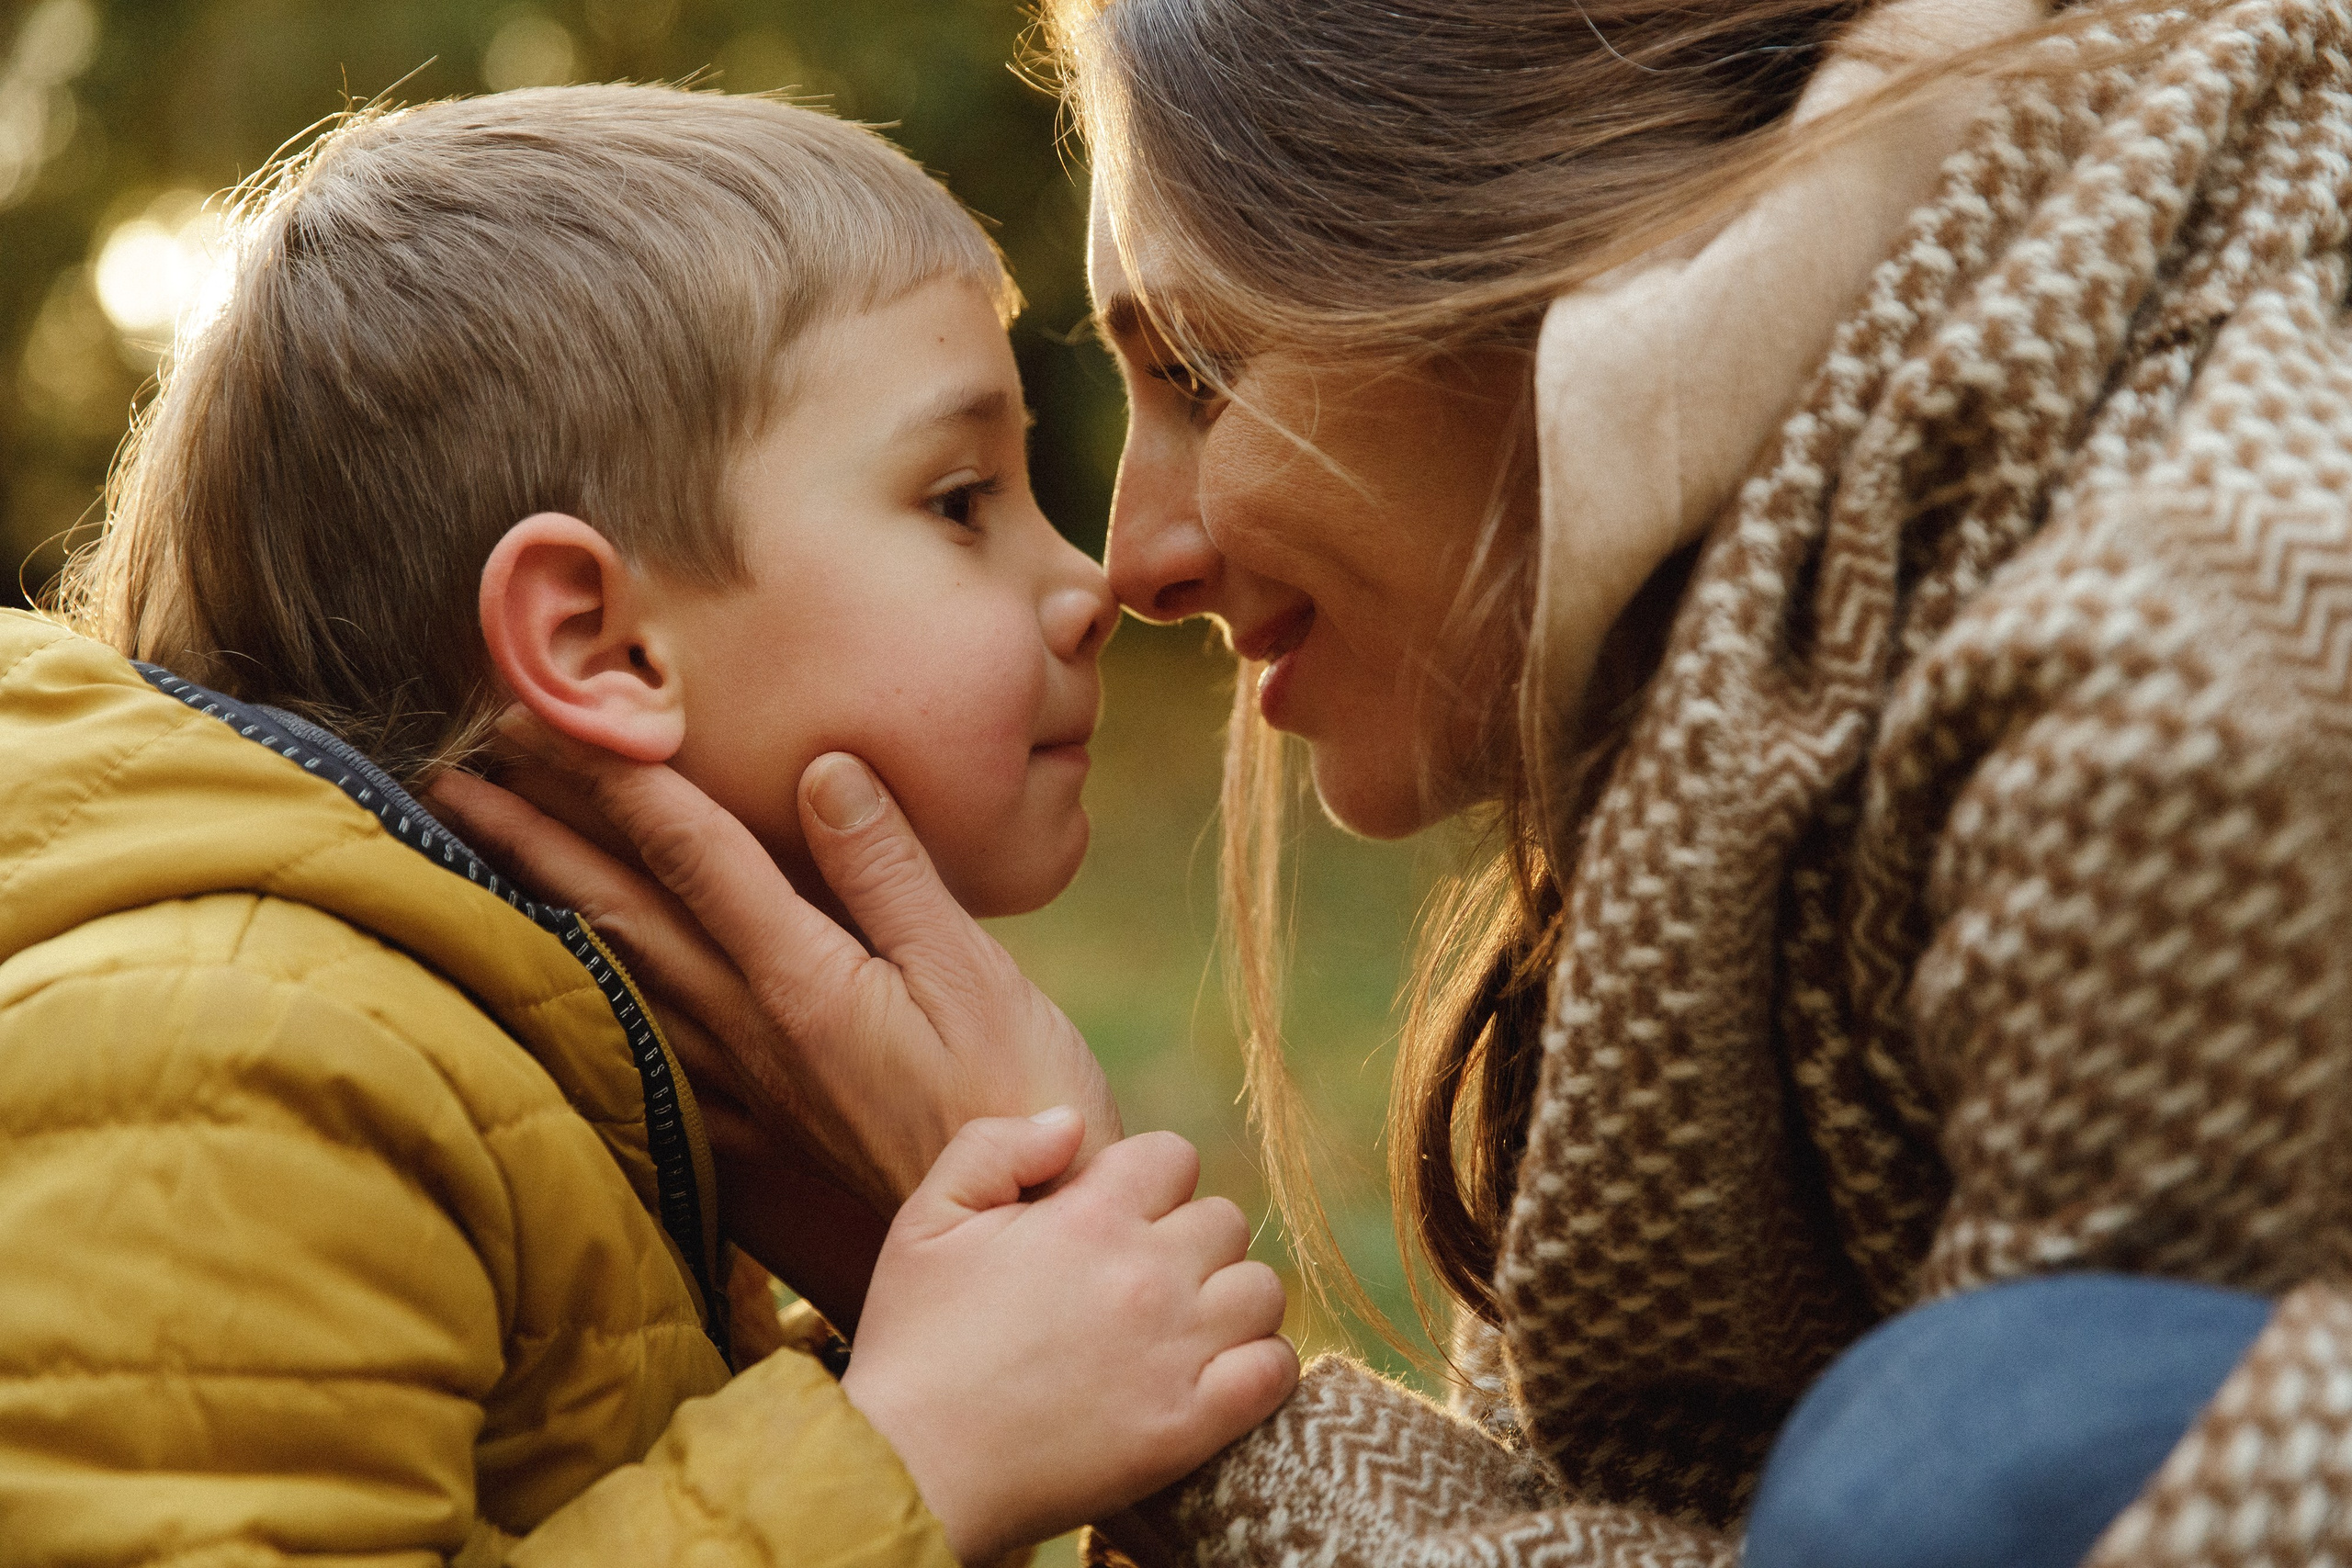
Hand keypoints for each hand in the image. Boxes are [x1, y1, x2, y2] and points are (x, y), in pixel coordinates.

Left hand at [425, 714, 1119, 1212]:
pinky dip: (592, 1002)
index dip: (615, 775)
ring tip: (482, 849)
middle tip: (454, 764)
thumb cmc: (1018, 1100)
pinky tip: (564, 989)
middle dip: (535, 831)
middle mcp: (753, 1027)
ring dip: (545, 902)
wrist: (1017, 1247)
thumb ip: (890, 871)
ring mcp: (746, 1082)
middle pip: (622, 912)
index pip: (690, 852)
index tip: (545, 711)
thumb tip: (822, 768)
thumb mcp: (973, 972)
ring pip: (620, 975)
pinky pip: (647, 1051)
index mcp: (802, 978)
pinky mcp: (756, 1128)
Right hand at [843, 1111, 1298, 1562]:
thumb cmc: (913, 1345)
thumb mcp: (926, 1219)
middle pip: (1225, 1220)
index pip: (1174, 1156)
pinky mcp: (1190, 1425)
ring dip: (1230, 1299)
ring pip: (1262, 1290)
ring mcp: (1176, 1351)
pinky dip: (1260, 1366)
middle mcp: (1147, 1274)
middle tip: (1142, 1279)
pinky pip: (1275, 1370)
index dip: (1147, 1180)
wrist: (912, 1470)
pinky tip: (1216, 1374)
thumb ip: (995, 1146)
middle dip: (1188, 1238)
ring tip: (1183, 1325)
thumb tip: (1071, 1121)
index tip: (1117, 1218)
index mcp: (1089, 1216)